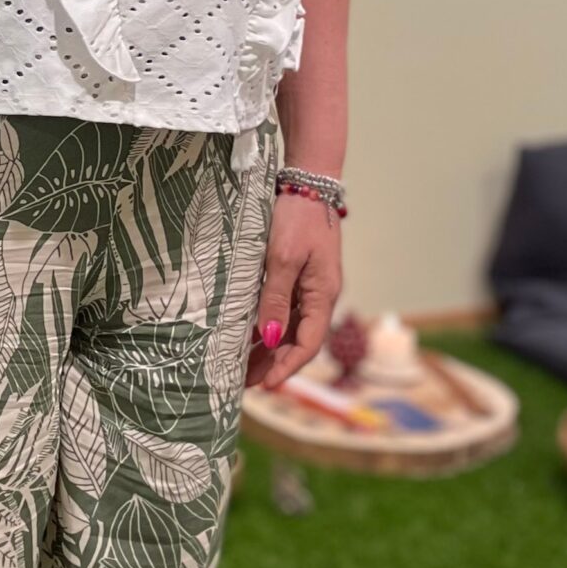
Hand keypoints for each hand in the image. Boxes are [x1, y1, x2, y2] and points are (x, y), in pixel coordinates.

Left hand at [245, 193, 342, 394]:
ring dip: (270, 348)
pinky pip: (286, 310)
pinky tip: (250, 336)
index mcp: (323, 294)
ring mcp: (311, 285)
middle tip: (245, 384)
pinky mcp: (300, 275)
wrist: (308, 182)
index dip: (287, 367)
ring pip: (291, 327)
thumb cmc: (297, 218)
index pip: (309, 344)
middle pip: (299, 340)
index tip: (265, 386)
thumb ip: (276, 299)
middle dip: (274, 364)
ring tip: (243, 367)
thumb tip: (271, 337)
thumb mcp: (282, 259)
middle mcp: (321, 295)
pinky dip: (269, 326)